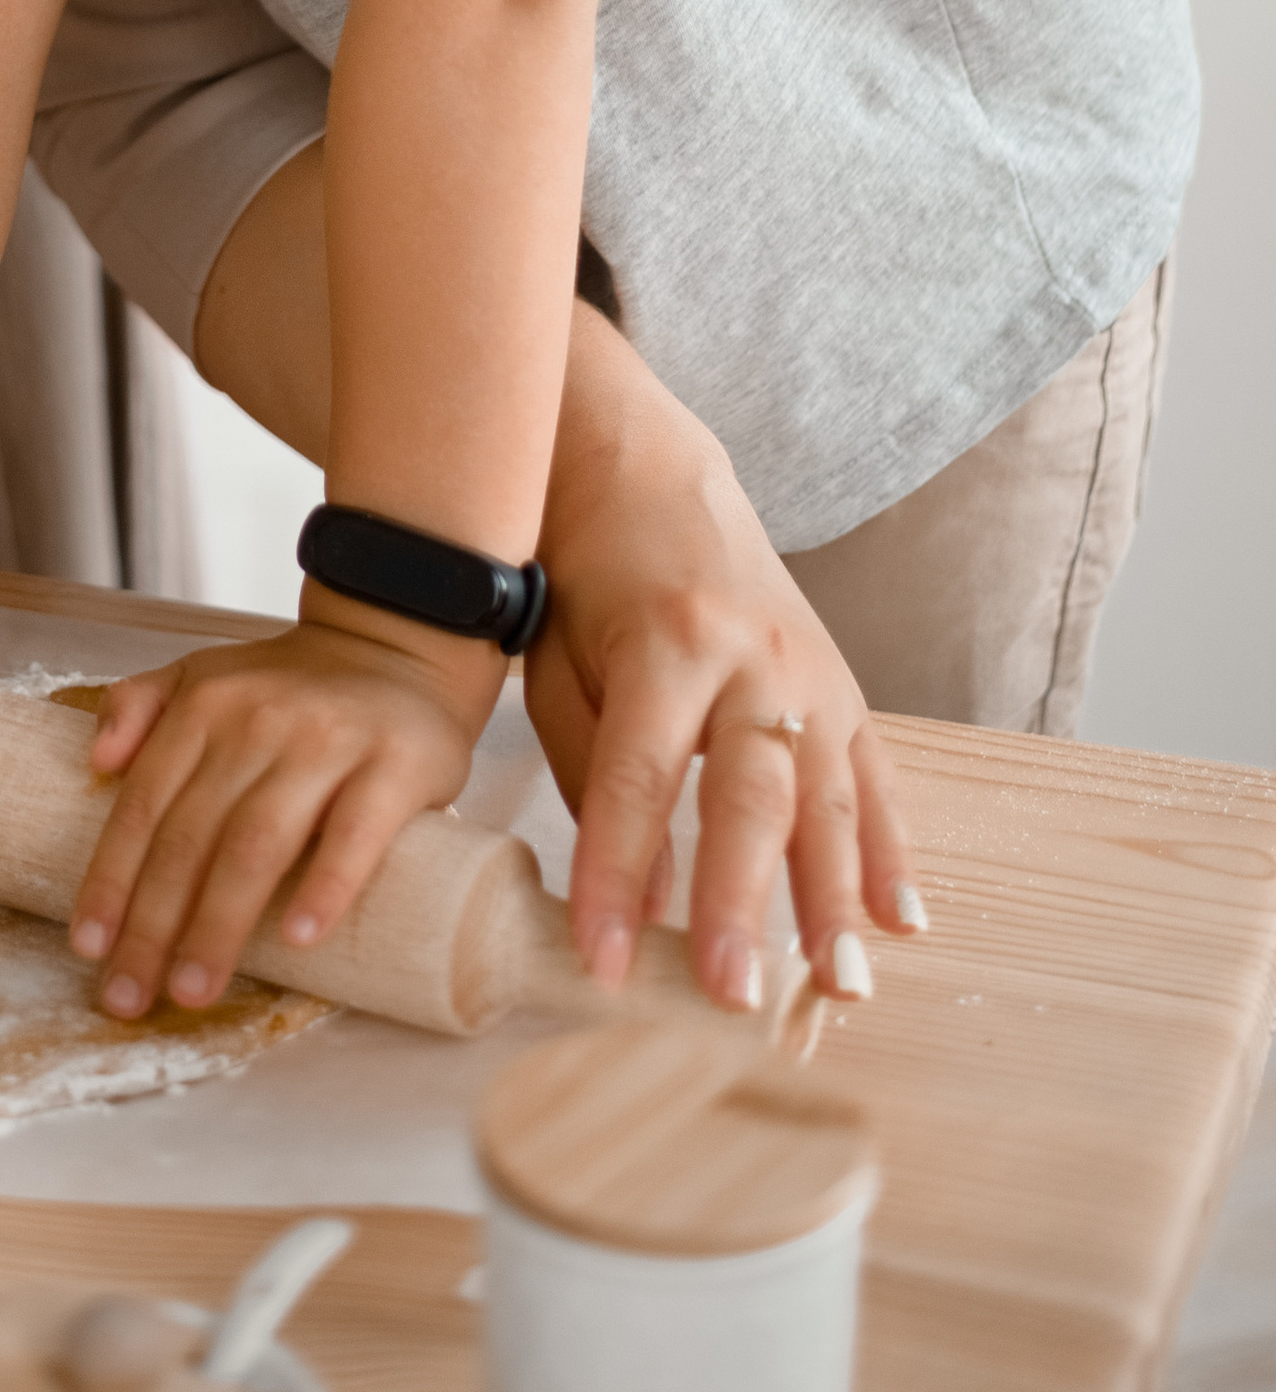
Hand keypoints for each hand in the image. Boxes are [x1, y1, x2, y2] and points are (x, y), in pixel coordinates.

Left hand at [69, 600, 493, 1017]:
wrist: (396, 650)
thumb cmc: (290, 689)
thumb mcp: (204, 675)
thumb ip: (141, 704)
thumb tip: (96, 763)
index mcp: (205, 706)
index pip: (145, 805)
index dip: (112, 879)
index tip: (88, 947)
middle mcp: (257, 721)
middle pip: (192, 836)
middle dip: (153, 925)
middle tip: (130, 997)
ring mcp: (327, 742)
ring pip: (258, 843)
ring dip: (219, 923)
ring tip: (193, 989)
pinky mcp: (394, 765)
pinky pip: (355, 833)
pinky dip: (324, 887)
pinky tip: (298, 938)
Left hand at [527, 380, 922, 1012]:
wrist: (647, 470)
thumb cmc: (587, 577)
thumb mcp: (561, 662)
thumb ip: (598, 778)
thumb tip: (642, 901)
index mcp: (662, 643)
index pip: (635, 781)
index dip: (616, 877)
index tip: (602, 966)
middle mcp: (748, 656)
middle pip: (748, 794)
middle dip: (739, 902)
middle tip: (732, 994)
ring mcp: (809, 670)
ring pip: (828, 796)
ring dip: (835, 899)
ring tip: (840, 984)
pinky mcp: (846, 683)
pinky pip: (875, 777)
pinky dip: (890, 853)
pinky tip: (903, 920)